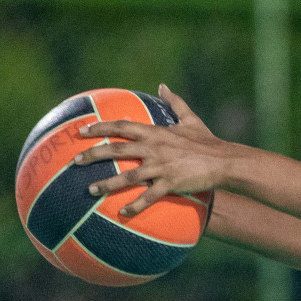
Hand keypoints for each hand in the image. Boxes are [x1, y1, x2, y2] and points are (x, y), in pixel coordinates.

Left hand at [74, 84, 242, 217]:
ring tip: (90, 190)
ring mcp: (161, 167)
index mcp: (155, 132)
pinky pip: (149, 197)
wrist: (225, 160)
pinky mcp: (170, 183)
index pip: (122, 126)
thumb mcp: (190, 119)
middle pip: (116, 149)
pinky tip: (122, 214)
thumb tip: (163, 86)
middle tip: (75, 161)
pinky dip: (135, 206)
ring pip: (127, 176)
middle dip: (93, 155)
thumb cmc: (208, 141)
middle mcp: (153, 148)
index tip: (82, 130)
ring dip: (107, 184)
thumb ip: (174, 103)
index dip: (100, 127)